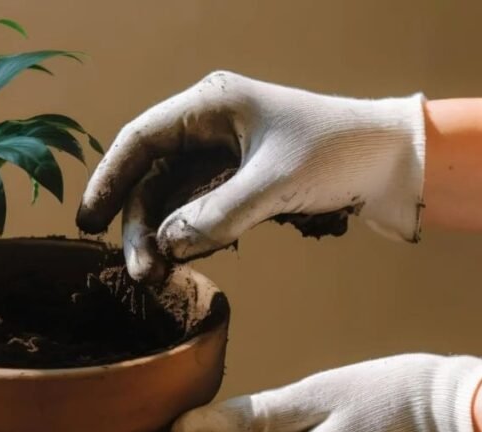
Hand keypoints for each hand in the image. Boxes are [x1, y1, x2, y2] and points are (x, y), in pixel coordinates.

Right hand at [77, 71, 425, 281]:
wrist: (392, 164)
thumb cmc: (338, 154)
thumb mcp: (273, 185)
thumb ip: (214, 216)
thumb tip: (164, 247)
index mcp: (210, 106)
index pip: (139, 140)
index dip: (108, 181)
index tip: (88, 222)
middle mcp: (208, 127)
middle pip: (150, 178)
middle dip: (139, 225)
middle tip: (138, 272)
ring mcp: (220, 157)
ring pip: (169, 200)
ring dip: (159, 238)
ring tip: (156, 276)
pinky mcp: (235, 183)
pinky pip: (195, 212)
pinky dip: (185, 238)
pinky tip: (182, 260)